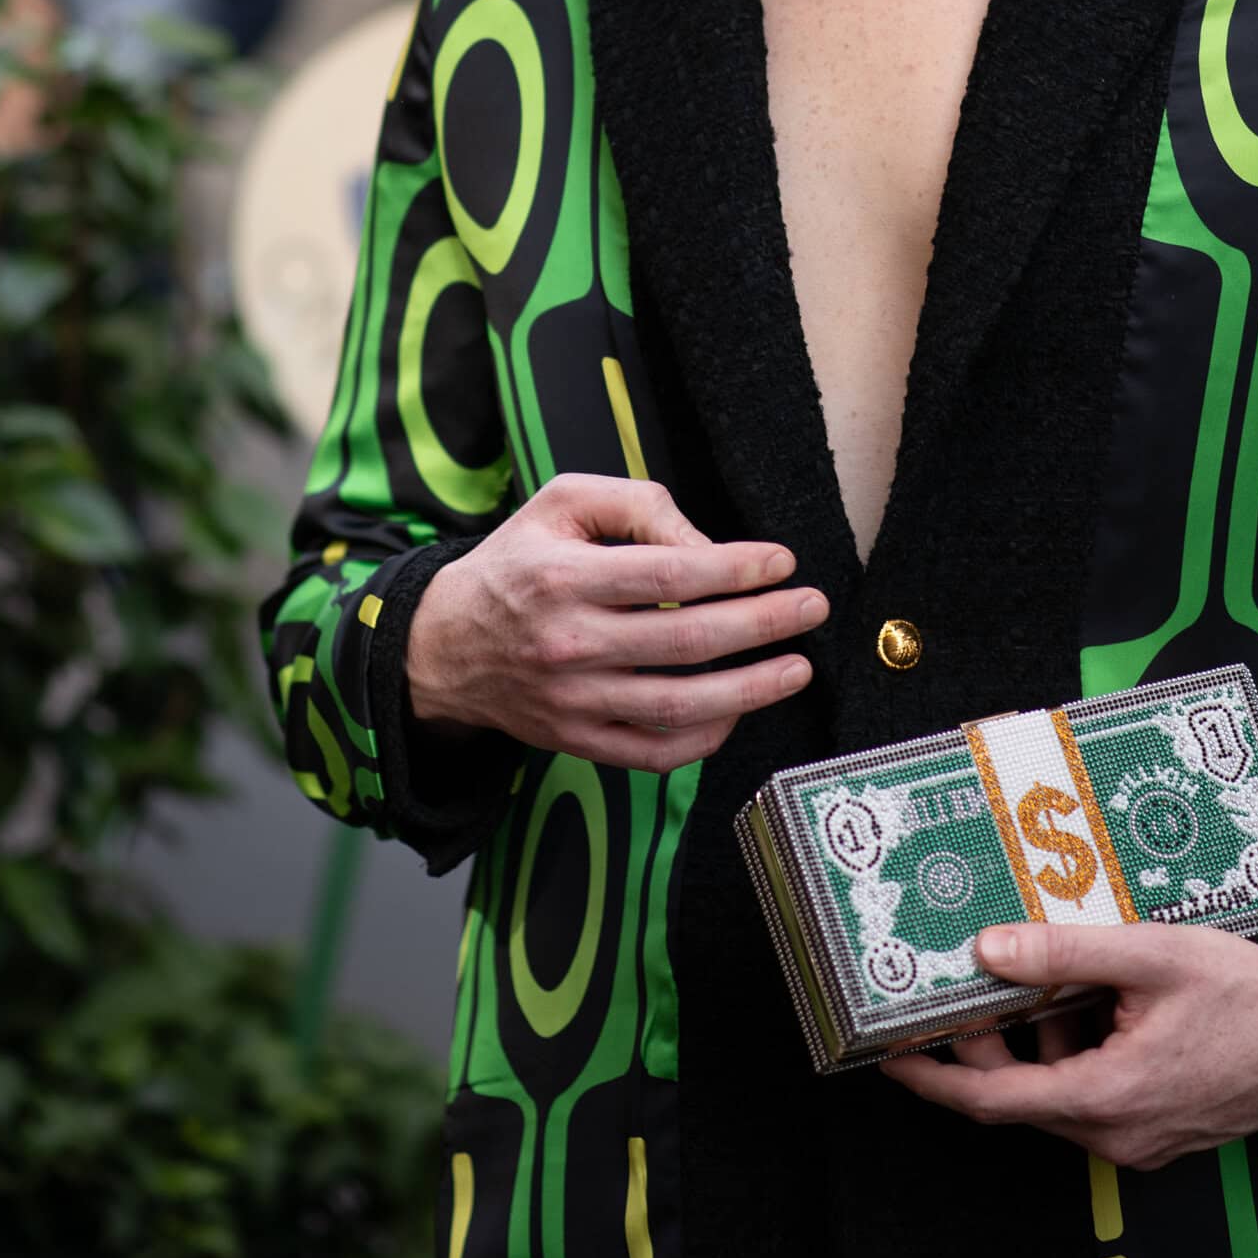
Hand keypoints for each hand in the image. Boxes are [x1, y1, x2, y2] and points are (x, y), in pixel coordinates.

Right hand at [405, 472, 827, 772]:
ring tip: (798, 666)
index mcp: (562, 578)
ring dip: (752, 689)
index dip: (736, 569)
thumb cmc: (518, 562)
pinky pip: (653, 753)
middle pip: (686, 642)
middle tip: (812, 606)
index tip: (782, 561)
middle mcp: (568, 645)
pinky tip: (740, 711)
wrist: (445, 644)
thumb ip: (638, 507)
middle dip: (763, 623)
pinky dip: (705, 739)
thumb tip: (708, 546)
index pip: (668, 574)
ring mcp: (573, 702)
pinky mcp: (577, 741)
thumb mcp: (563, 503)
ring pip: (678, 706)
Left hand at [878, 920, 1257, 1169]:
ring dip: (1038, 1044)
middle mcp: (1119, 1136)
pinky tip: (1092, 1001)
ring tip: (1044, 978)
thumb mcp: (1150, 954)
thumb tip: (988, 949)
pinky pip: (1095, 1097)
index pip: (995, 1101)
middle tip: (966, 986)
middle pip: (1022, 1097)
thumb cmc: (1248, 990)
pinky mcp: (1163, 1131)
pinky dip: (1076, 1054)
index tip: (890, 1057)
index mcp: (1108, 1099)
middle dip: (986, 1046)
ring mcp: (1144, 1140)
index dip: (935, 1079)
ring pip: (1059, 1095)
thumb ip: (1064, 952)